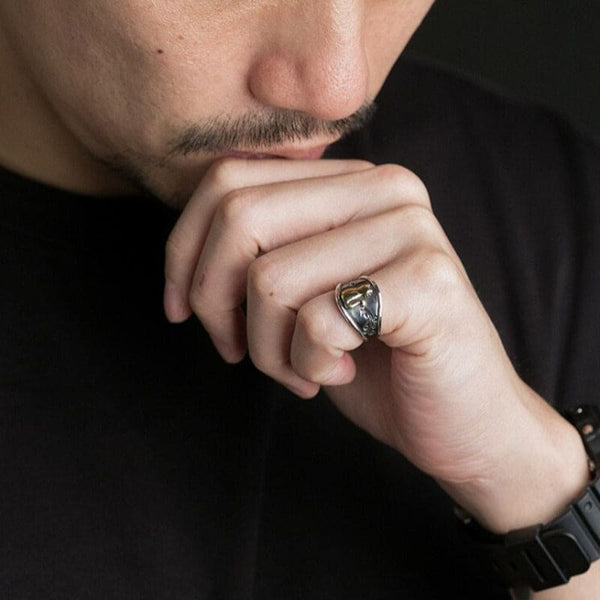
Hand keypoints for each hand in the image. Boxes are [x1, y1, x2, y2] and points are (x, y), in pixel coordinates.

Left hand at [164, 157, 587, 532]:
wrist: (465, 422)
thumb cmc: (375, 361)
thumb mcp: (303, 295)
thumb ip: (260, 252)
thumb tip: (185, 250)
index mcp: (349, 181)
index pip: (228, 180)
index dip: (184, 253)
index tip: (181, 311)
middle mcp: (384, 189)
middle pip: (239, 219)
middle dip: (215, 303)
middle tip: (239, 350)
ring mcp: (411, 231)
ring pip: (271, 279)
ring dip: (267, 349)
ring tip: (304, 369)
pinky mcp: (427, 283)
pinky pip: (317, 322)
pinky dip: (309, 366)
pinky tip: (341, 372)